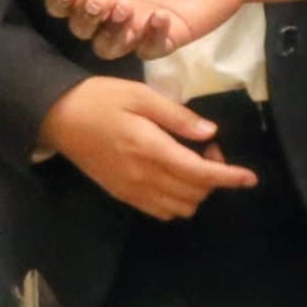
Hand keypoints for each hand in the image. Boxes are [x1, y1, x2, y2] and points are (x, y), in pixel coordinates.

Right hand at [40, 77, 258, 220]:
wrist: (57, 117)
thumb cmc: (100, 98)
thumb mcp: (140, 95)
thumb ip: (177, 116)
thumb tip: (209, 133)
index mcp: (151, 149)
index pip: (200, 173)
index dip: (229, 177)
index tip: (250, 177)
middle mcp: (143, 177)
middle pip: (194, 193)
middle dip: (213, 176)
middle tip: (206, 146)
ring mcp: (132, 190)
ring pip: (180, 207)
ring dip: (196, 190)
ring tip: (190, 161)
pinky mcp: (122, 195)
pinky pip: (160, 211)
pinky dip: (178, 200)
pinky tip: (174, 177)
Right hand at [44, 0, 258, 61]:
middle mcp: (116, 2)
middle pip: (81, 27)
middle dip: (84, 19)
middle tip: (102, 0)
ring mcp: (141, 23)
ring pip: (108, 46)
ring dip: (111, 33)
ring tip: (127, 8)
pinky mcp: (169, 36)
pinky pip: (149, 50)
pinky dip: (149, 38)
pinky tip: (160, 16)